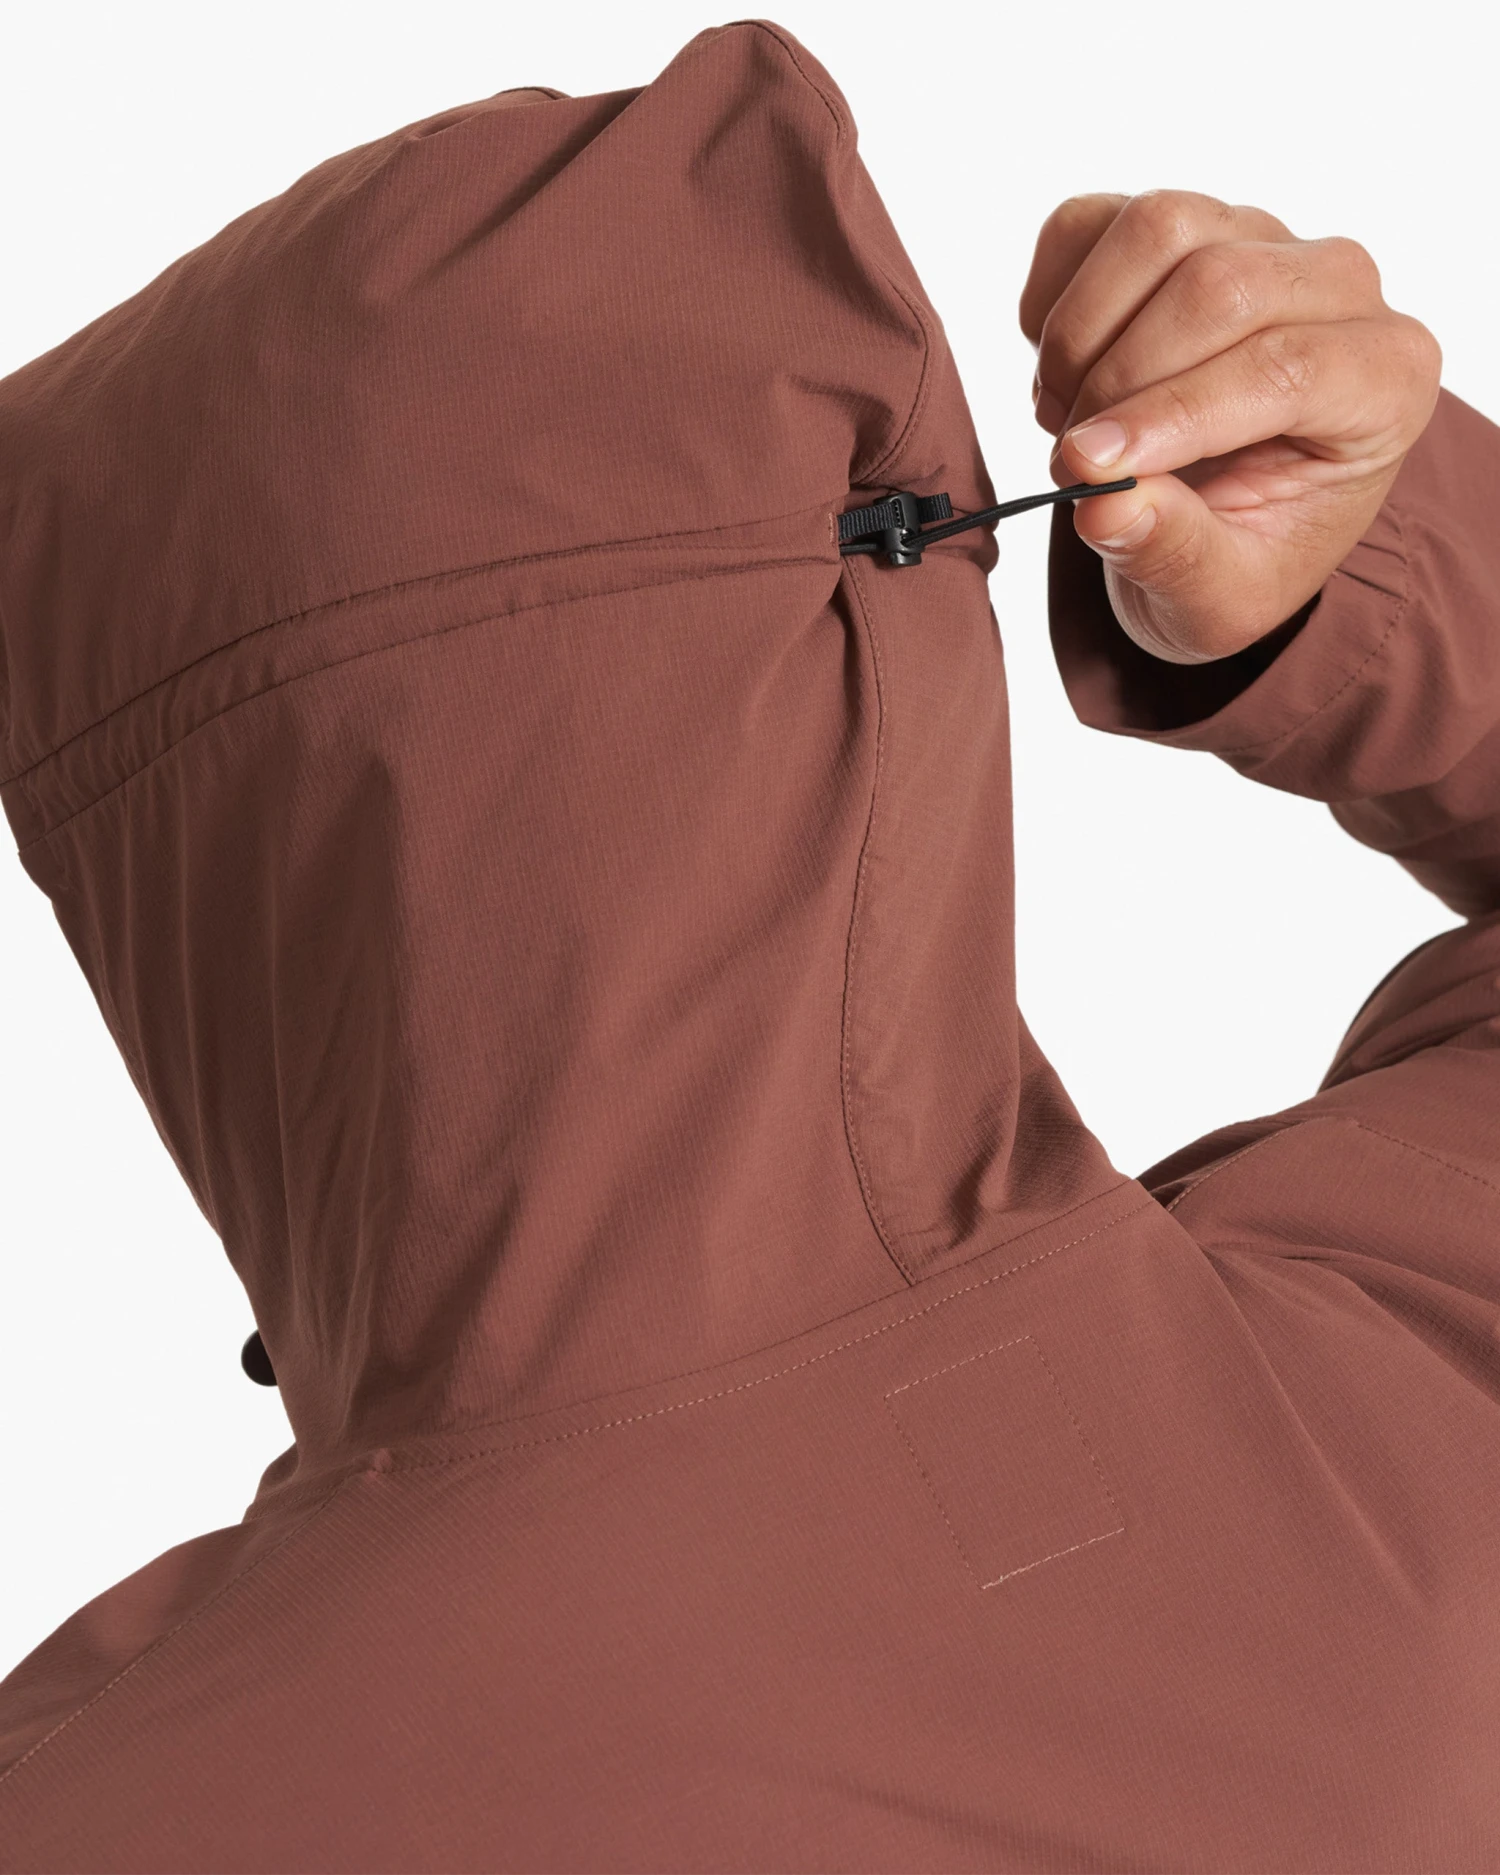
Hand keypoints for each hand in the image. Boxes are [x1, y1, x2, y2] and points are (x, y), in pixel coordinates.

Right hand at [1019, 191, 1441, 662]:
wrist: (1222, 516)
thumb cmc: (1241, 553)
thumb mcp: (1219, 601)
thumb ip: (1176, 558)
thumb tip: (1106, 505)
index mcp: (1386, 381)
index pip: (1287, 366)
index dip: (1173, 414)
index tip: (1085, 469)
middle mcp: (1340, 288)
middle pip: (1218, 283)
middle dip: (1115, 379)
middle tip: (1071, 463)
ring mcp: (1258, 236)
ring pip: (1159, 227)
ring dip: (1079, 332)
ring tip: (1065, 417)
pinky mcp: (1180, 225)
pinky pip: (1093, 221)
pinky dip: (1051, 298)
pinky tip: (1061, 371)